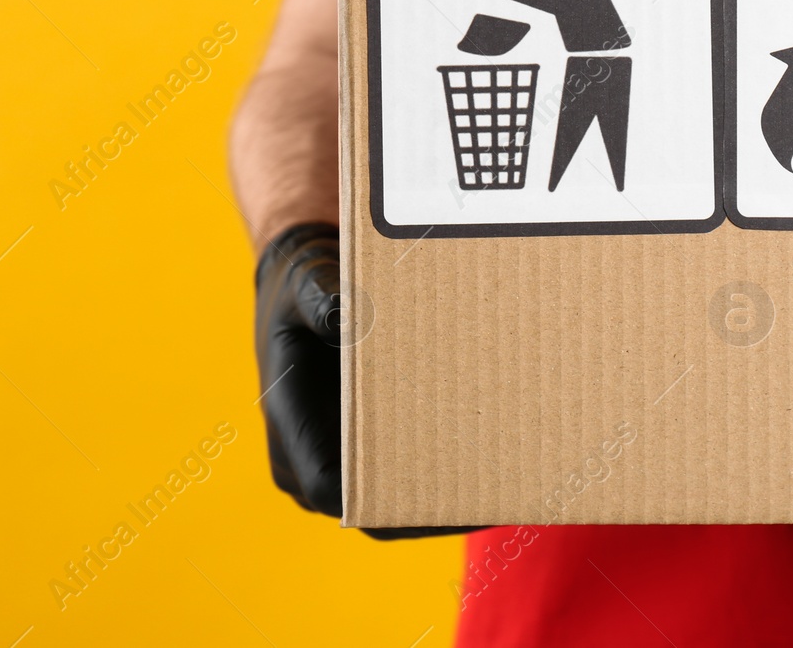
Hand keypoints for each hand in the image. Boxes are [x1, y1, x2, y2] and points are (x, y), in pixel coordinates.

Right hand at [254, 222, 476, 538]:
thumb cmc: (301, 286)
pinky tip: (493, 465)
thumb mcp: (307, 281)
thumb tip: (343, 314)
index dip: (380, 500)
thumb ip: (321, 297)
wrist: (299, 288)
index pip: (329, 489)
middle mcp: (305, 460)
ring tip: (504, 487)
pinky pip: (399, 482)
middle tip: (492, 497)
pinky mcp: (360, 455)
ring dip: (441, 502)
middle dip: (429, 510)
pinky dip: (440, 478)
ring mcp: (334, 464)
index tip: (438, 494)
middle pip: (370, 511)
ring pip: (389, 506)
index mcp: (288, 425)